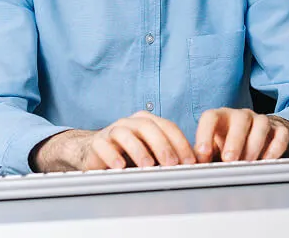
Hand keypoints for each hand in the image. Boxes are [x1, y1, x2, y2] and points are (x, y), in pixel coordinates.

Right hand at [32, 111, 196, 171]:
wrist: (94, 151)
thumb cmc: (128, 153)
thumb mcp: (151, 152)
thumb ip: (168, 155)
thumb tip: (193, 166)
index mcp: (147, 121)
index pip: (167, 127)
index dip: (180, 143)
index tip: (189, 161)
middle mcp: (131, 122)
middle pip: (148, 127)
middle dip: (162, 146)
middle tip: (171, 164)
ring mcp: (113, 130)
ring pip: (126, 134)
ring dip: (138, 150)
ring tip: (147, 165)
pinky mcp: (97, 142)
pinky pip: (104, 145)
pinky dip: (112, 155)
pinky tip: (120, 166)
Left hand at [194, 108, 288, 162]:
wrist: (260, 135)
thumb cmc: (230, 143)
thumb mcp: (214, 147)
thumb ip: (204, 156)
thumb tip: (189, 168)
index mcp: (221, 117)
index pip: (210, 117)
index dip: (205, 134)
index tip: (202, 155)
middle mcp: (241, 116)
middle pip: (239, 119)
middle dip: (234, 141)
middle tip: (229, 160)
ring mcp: (261, 120)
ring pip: (261, 124)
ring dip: (254, 145)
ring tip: (248, 163)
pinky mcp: (279, 129)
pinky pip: (280, 134)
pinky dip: (274, 148)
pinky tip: (267, 161)